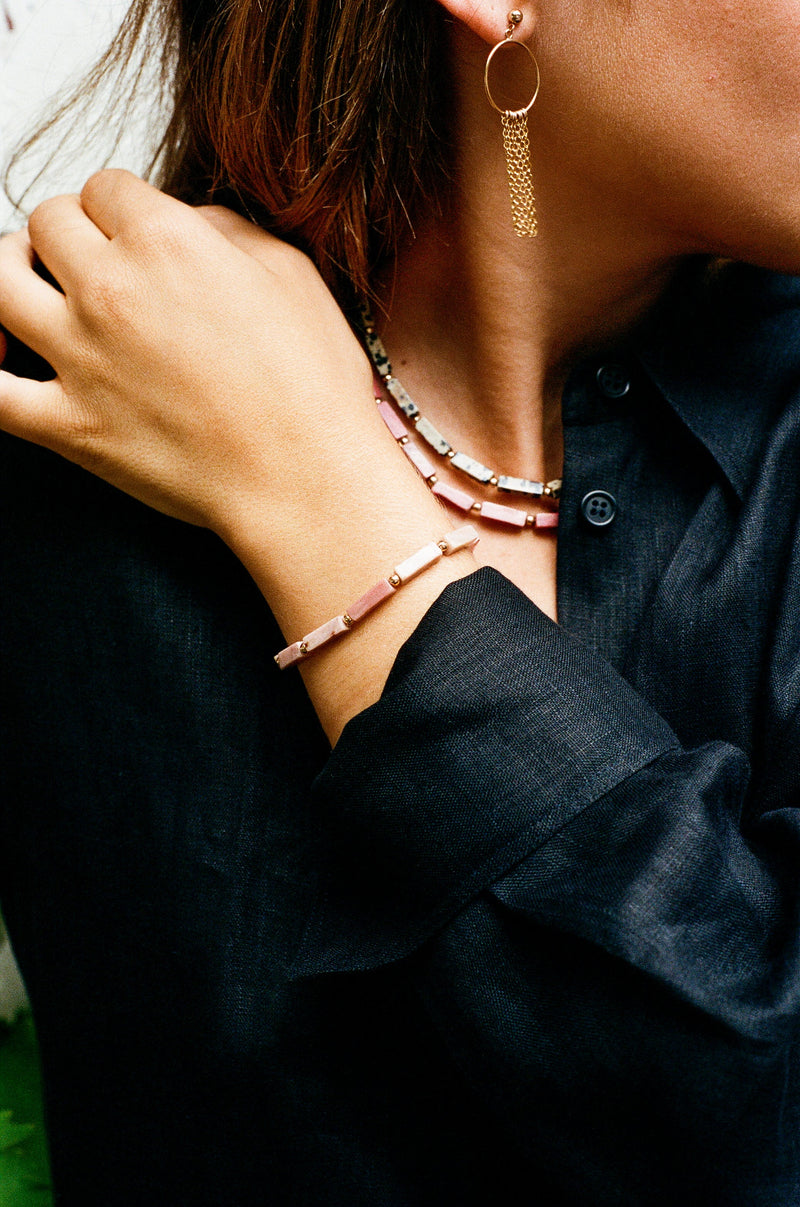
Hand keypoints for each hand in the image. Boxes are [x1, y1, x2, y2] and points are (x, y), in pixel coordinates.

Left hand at [0, 171, 471, 738]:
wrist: (306, 479)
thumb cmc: (312, 387)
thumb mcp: (291, 273)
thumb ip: (227, 227)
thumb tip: (189, 219)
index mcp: (166, 241)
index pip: (105, 187)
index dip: (121, 205)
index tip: (133, 228)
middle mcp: (111, 290)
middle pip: (45, 221)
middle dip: (69, 231)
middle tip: (91, 256)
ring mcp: (81, 359)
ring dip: (10, 273)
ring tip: (31, 286)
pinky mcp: (69, 426)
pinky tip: (1, 364)